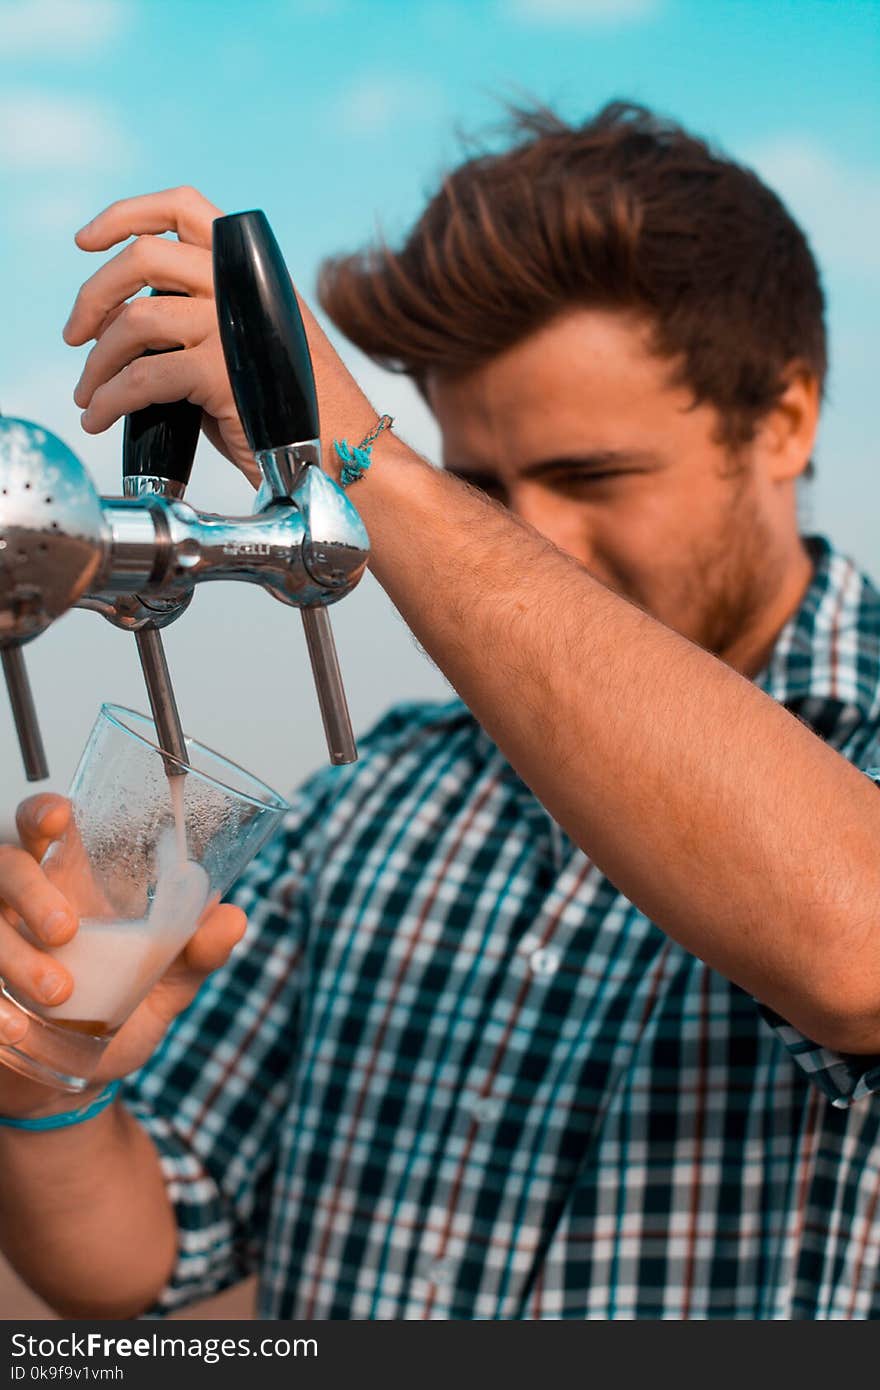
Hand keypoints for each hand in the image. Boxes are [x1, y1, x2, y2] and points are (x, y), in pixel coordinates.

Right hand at [0, 794, 245, 1118]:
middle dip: (31, 892)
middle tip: (66, 931)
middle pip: (6, 866)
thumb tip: (234, 918)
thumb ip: (195, 953)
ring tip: (60, 993)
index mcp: (67, 884)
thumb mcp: (164, 986)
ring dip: (17, 954)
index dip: (43, 813)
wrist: (69, 1088)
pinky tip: (15, 1029)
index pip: (42, 826)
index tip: (58, 817)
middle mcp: (20, 905)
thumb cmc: (112, 1016)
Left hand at [64, 186, 376, 484]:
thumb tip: (126, 324)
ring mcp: (233, 325)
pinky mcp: (221, 372)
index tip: (88, 242)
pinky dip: (110, 399)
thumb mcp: (248, 343)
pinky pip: (142, 376)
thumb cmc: (290, 412)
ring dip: (97, 361)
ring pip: (135, 318)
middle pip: (144, 256)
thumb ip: (199, 317)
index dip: (126, 215)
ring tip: (89, 394)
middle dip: (94, 295)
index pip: (184, 208)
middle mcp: (244, 285)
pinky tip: (102, 417)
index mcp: (251, 270)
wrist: (339, 454)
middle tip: (76, 335)